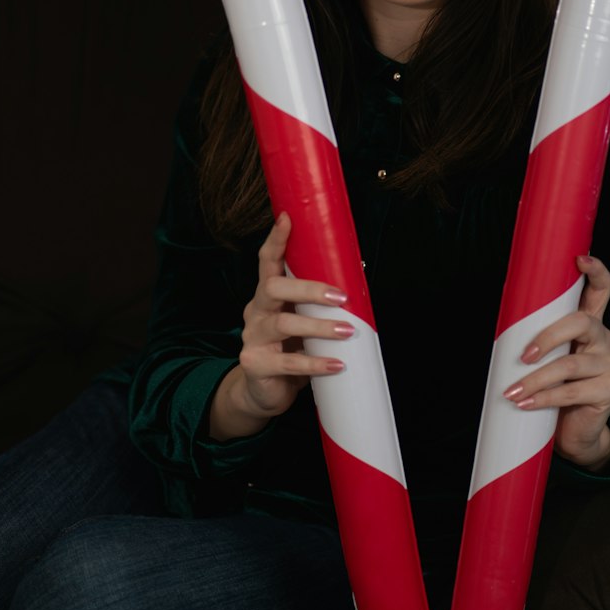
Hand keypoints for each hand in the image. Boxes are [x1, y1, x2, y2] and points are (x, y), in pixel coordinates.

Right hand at [209, 212, 351, 440]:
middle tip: (340, 296)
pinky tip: (337, 365)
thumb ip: (318, 305)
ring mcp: (252, 338)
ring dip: (319, 327)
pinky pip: (287, 364)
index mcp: (267, 296)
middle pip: (274, 288)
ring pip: (283, 325)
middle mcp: (255, 311)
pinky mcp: (255, 364)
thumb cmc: (290, 350)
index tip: (288, 218)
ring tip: (347, 331)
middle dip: (308, 288)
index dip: (276, 240)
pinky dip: (315, 364)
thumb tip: (357, 280)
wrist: (264, 391)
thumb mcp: (302, 322)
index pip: (267, 262)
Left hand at [502, 254, 609, 471]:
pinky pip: (572, 390)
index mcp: (589, 323)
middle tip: (523, 356)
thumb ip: (537, 336)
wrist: (574, 430)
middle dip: (547, 336)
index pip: (602, 290)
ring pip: (570, 363)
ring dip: (536, 379)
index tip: (580, 258)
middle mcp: (604, 338)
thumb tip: (504, 323)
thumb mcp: (546, 357)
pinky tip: (526, 403)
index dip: (596, 271)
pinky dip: (544, 397)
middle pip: (581, 322)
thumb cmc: (555, 386)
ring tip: (513, 391)